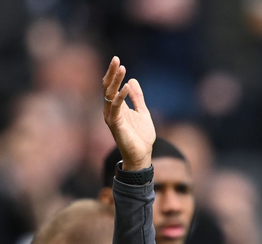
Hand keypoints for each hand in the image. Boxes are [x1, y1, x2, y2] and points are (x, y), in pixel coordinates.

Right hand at [102, 56, 155, 171]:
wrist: (142, 155)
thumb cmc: (141, 136)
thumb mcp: (143, 112)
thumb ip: (138, 98)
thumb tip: (133, 80)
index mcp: (117, 107)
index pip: (112, 86)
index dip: (114, 74)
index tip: (118, 60)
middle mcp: (111, 110)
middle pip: (107, 87)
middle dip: (112, 73)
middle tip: (116, 59)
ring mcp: (112, 117)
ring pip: (110, 94)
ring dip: (115, 81)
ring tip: (121, 68)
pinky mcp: (115, 124)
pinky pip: (116, 108)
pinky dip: (121, 97)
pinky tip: (126, 87)